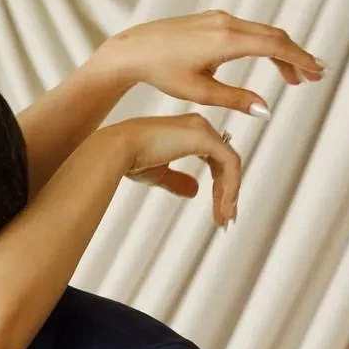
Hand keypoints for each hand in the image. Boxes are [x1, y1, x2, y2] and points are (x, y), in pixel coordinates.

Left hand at [95, 11, 323, 201]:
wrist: (135, 50)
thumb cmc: (162, 72)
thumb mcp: (200, 92)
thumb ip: (235, 100)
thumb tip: (266, 110)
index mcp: (227, 40)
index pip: (275, 47)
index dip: (299, 60)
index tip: (316, 73)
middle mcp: (228, 22)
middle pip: (275, 37)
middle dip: (297, 57)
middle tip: (315, 77)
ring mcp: (221, 18)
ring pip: (262, 33)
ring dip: (281, 53)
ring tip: (294, 77)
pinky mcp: (213, 20)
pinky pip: (248, 31)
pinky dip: (264, 46)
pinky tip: (267, 61)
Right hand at [116, 113, 240, 227]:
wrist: (117, 151)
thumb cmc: (130, 159)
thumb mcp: (159, 174)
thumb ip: (178, 181)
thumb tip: (195, 191)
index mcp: (188, 133)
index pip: (215, 161)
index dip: (220, 187)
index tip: (220, 213)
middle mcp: (198, 126)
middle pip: (225, 163)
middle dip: (228, 193)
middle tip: (226, 221)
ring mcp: (202, 129)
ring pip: (230, 164)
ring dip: (230, 194)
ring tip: (225, 220)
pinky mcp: (204, 137)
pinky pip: (229, 163)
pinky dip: (231, 186)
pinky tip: (225, 207)